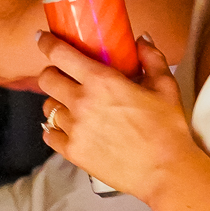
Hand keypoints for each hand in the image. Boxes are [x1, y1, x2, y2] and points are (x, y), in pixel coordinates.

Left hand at [37, 32, 194, 202]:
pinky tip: (69, 129)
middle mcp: (81, 102)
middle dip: (53, 74)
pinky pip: (49, 134)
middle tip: (65, 77)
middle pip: (46, 79)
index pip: (61, 54)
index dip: (47, 43)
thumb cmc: (167, 129)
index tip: (42, 39)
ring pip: (48, 107)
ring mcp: (74, 129)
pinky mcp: (72, 151)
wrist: (164, 172)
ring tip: (72, 106)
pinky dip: (55, 130)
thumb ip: (151, 58)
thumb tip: (141, 39)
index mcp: (102, 81)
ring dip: (56, 102)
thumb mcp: (165, 87)